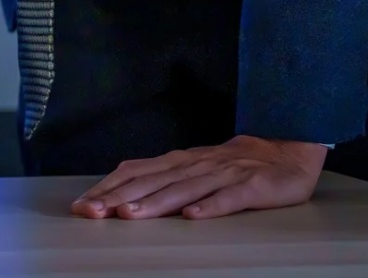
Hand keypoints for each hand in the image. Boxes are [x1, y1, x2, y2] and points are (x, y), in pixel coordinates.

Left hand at [72, 136, 325, 219]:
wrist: (284, 150)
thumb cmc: (232, 165)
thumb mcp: (191, 167)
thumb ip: (160, 178)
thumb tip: (119, 191)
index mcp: (177, 162)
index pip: (134, 174)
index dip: (107, 189)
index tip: (82, 205)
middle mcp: (194, 166)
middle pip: (151, 182)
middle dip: (118, 198)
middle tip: (92, 212)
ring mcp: (222, 175)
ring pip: (183, 190)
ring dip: (155, 203)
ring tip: (130, 215)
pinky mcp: (251, 188)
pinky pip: (228, 199)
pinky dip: (210, 207)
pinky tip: (193, 217)